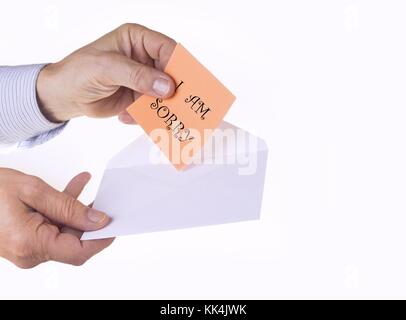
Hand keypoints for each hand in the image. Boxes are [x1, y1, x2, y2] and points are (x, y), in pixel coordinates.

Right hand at [0, 169, 112, 267]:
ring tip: (84, 185)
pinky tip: (74, 186)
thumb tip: (99, 221)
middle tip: (104, 199)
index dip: (101, 239)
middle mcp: (29, 253)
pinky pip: (51, 227)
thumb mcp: (33, 191)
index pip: (78, 252)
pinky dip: (62, 209)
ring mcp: (26, 249)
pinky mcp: (25, 240)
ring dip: (75, 209)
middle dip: (90, 220)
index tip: (116, 222)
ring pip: (64, 232)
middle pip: (73, 242)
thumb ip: (68, 207)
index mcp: (30, 243)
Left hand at [36, 23, 176, 123]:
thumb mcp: (106, 68)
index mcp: (137, 40)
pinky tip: (126, 115)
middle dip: (174, 89)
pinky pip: (152, 107)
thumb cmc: (79, 72)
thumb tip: (166, 86)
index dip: (177, 65)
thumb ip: (137, 75)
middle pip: (170, 72)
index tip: (182, 83)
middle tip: (179, 104)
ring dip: (160, 106)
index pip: (166, 48)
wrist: (65, 96)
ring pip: (164, 93)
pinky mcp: (139, 97)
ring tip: (153, 115)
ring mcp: (143, 79)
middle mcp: (144, 58)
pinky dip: (145, 115)